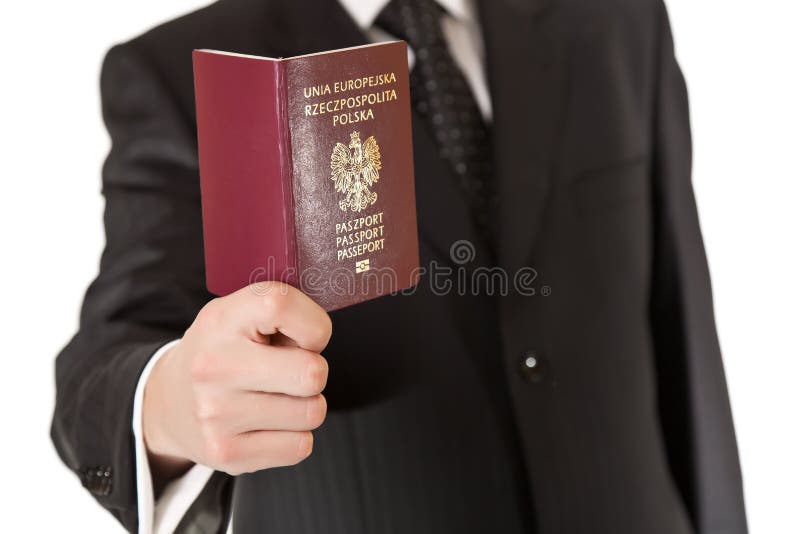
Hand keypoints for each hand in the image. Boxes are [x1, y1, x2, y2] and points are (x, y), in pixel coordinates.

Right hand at [142, 282, 331, 478]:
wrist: (168, 402)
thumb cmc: (224, 351)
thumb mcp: (240, 315)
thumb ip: (284, 313)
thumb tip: (323, 330)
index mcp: (222, 320)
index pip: (283, 305)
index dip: (312, 322)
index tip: (304, 335)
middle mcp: (215, 366)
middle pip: (313, 373)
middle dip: (314, 371)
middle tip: (291, 371)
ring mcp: (217, 414)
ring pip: (313, 412)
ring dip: (305, 405)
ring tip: (276, 396)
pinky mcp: (227, 453)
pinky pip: (301, 446)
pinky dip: (294, 436)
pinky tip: (268, 423)